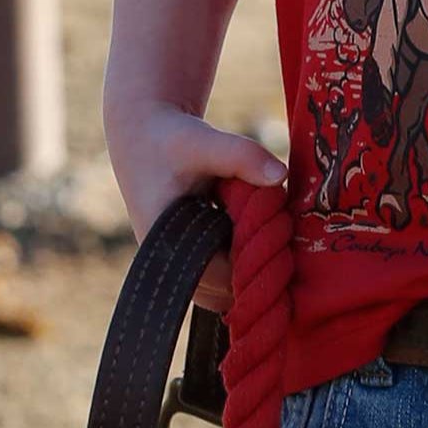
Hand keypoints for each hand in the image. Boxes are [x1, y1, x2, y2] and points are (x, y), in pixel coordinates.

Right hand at [103, 100, 287, 315]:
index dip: (250, 265)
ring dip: (251, 264)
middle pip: (222, 293)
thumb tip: (280, 176)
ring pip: (225, 288)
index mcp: (164, 242)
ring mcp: (180, 263)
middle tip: (278, 231)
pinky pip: (225, 274)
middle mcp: (168, 262)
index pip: (213, 278)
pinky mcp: (193, 256)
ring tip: (266, 226)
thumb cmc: (172, 139)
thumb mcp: (204, 141)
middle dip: (256, 268)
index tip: (278, 239)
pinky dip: (245, 256)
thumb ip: (241, 156)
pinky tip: (259, 227)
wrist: (147, 135)